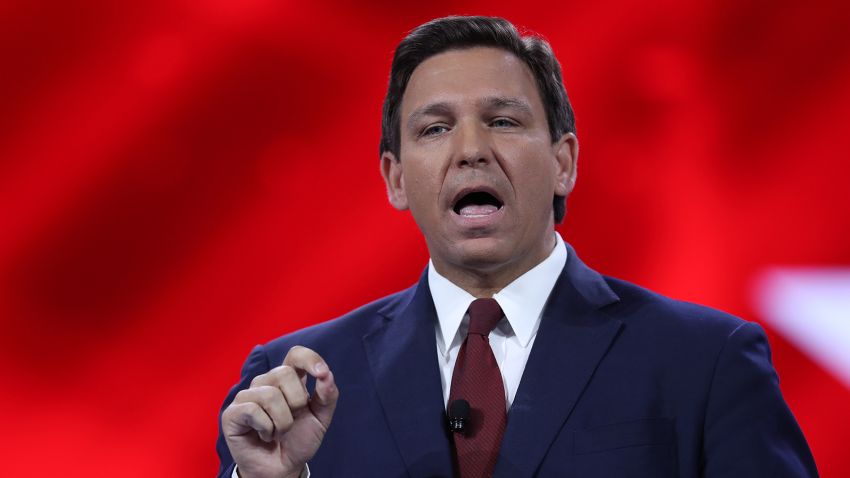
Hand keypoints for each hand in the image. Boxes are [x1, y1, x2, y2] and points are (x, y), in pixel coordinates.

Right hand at [222, 346, 338, 477]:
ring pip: (270, 395)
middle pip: (284, 373)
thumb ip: (327, 396)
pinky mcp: (233, 413)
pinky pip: (253, 411)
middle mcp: (266, 382)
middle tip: (292, 420)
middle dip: (297, 402)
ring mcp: (247, 396)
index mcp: (288, 380)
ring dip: (283, 422)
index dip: (309, 358)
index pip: (296, 354)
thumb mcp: (321, 419)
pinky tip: (264, 435)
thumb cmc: (298, 440)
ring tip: (278, 431)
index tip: (322, 373)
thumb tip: (327, 375)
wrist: (282, 468)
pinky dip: (266, 429)